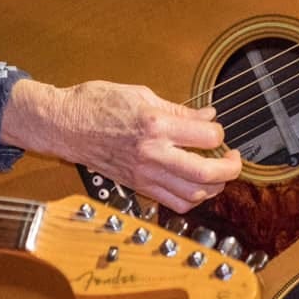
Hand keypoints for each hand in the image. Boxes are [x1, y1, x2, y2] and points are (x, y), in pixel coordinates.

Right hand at [3, 79, 241, 212]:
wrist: (65, 125)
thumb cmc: (97, 103)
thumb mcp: (141, 95)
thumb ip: (179, 110)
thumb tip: (208, 116)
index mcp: (156, 124)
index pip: (208, 135)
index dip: (219, 132)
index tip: (215, 129)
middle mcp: (153, 153)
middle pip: (207, 173)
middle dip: (231, 168)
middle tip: (233, 159)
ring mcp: (144, 173)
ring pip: (194, 194)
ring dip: (214, 186)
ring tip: (216, 173)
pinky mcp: (137, 186)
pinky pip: (173, 203)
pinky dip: (192, 198)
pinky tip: (195, 185)